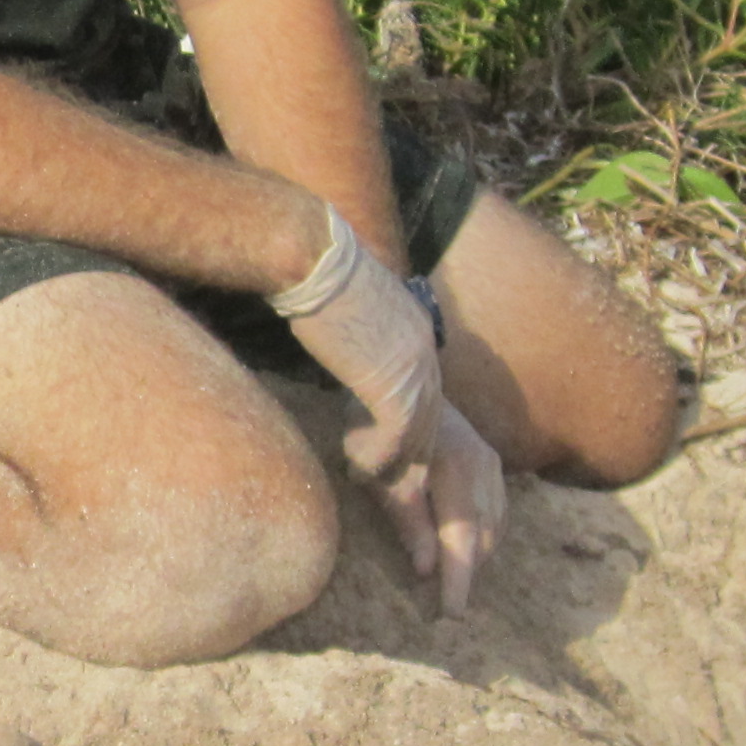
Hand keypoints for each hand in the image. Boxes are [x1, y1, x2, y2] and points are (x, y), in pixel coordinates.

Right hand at [270, 205, 444, 475]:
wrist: (315, 261)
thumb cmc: (319, 275)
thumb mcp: (355, 311)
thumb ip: (364, 340)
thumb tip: (350, 358)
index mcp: (419, 334)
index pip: (427, 395)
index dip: (408, 429)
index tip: (387, 452)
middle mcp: (427, 355)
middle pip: (431, 424)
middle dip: (410, 458)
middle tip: (386, 485)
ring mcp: (415, 373)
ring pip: (417, 439)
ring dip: (391, 466)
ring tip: (364, 480)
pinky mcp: (393, 388)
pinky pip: (395, 442)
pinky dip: (375, 460)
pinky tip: (354, 466)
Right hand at [273, 207, 504, 599]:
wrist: (321, 258)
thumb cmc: (330, 311)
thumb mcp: (364, 370)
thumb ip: (380, 415)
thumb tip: (384, 463)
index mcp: (435, 394)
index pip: (474, 474)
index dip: (475, 526)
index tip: (468, 570)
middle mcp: (440, 395)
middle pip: (471, 489)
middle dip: (467, 553)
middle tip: (459, 606)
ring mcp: (424, 391)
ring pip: (438, 481)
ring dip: (433, 533)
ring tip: (431, 575)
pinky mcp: (398, 385)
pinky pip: (391, 449)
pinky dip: (380, 469)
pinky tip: (361, 471)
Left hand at [371, 399, 507, 616]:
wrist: (398, 378)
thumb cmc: (378, 430)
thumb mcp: (380, 478)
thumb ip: (408, 522)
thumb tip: (428, 569)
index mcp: (456, 473)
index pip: (462, 539)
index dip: (459, 580)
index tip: (453, 614)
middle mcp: (483, 469)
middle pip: (484, 537)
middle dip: (468, 574)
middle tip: (447, 608)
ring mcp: (491, 464)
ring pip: (495, 526)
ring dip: (478, 556)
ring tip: (456, 585)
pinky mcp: (490, 462)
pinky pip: (497, 510)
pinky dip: (484, 535)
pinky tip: (468, 549)